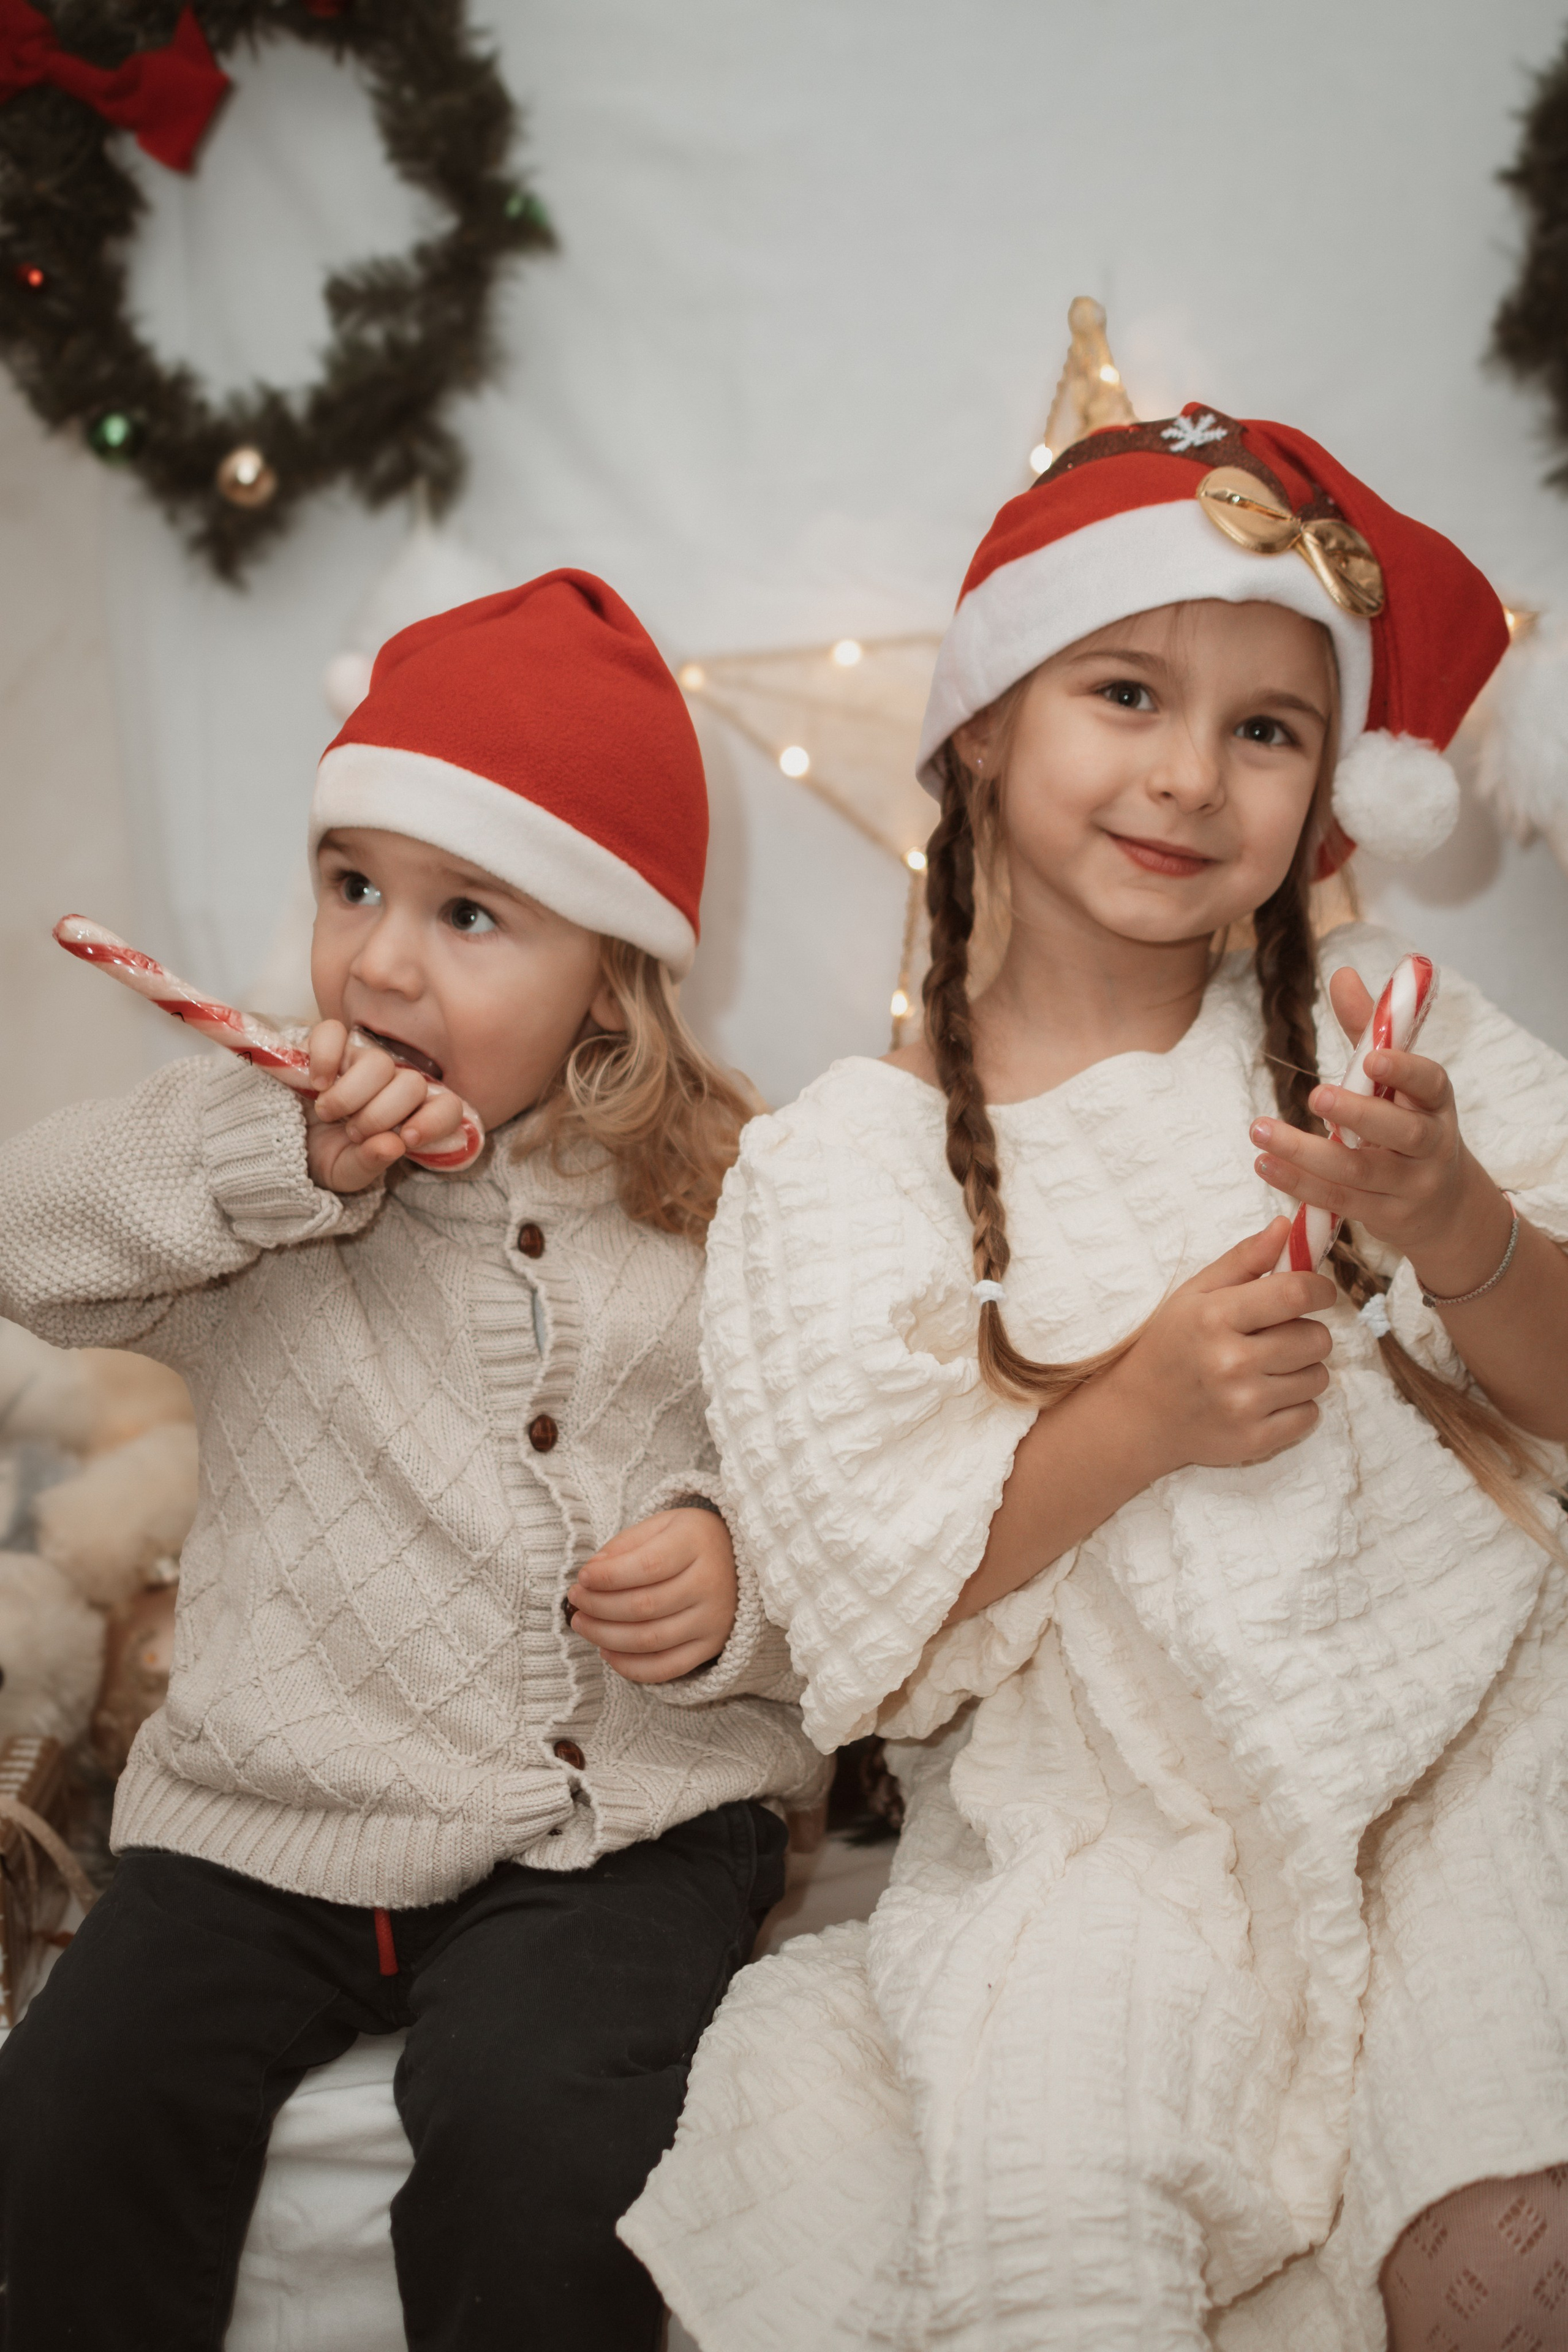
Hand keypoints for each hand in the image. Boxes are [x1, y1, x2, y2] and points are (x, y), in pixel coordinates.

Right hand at [304, 1022, 467, 1193]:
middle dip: (379, 1115)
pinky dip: (325, 1057)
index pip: (447, 1107)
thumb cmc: (324, 1157)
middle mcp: (392, 1086)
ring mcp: (361, 1062)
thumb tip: (392, 1145)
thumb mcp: (347, 1173)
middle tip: (352, 1132)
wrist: (282, 1143)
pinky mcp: (329, 1046)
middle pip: (411, 1085)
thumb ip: (371, 1163)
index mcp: (409, 1118)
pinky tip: (316, 1082)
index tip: (408, 1138)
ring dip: (350, 1094)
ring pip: (378, 1063)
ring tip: (327, 1113)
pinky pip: (334, 1032)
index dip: (434, 1120)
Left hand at [566, 1507, 738, 1683]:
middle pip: (644, 1606)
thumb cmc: (691, 1539)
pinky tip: (607, 1653)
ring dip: (606, 1636)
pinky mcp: (711, 1646)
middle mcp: (709, 1584)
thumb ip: (626, 1544)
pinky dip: (631, 1667)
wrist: (742, 1559)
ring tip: (583, 1624)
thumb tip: (592, 1573)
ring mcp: (712, 1619)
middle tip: (576, 1601)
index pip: (647, 1567)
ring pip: (650, 1640)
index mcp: (696, 1544)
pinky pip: (667, 1668)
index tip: (582, 1577)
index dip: (608, 1577)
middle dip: (599, 1607)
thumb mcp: (662, 1525)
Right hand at [1106, 1219, 1336, 1476]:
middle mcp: (1230, 1362)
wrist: (1138, 1415)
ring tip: (1269, 1368)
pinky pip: (1310, 1415)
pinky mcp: (1254, 1440)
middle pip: (1317, 1338)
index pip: (1296, 1294)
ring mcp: (1243, 1405)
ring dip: (1303, 1369)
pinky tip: (1266, 1397)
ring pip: (1319, 1377)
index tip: (1317, 1292)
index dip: (1319, 1288)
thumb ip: (1244, 1259)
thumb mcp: (1195, 1293)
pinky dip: (1297, 1405)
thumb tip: (1288, 1226)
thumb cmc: (1170, 1345)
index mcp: (1215, 1317)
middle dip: (1307, 1331)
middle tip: (1278, 1336)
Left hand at [1247, 966, 1510, 1291]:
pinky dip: (1300, 1184)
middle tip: (1315, 1095)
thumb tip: (1341, 973)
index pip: (1431, 1083)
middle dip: (1359, 1114)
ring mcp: (1410, 1186)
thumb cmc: (1408, 1125)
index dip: (1406, 1070)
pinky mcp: (1385, 1218)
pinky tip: (1265, 1164)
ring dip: (1307, 1152)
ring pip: (1361, 1172)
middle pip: (1400, 1133)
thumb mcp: (1397, 1080)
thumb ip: (1369, 1028)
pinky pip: (1340, 1202)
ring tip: (1260, 1129)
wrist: (1445, 1207)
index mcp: (1435, 1103)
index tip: (1374, 1057)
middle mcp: (1431, 1145)